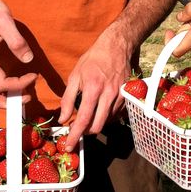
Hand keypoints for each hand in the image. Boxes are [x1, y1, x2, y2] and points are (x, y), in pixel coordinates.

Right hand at [0, 0, 36, 107]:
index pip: (0, 84)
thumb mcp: (5, 20)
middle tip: (27, 97)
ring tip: (21, 94)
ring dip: (2, 101)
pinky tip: (13, 86)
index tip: (34, 76)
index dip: (19, 85)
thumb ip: (16, 41)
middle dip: (7, 103)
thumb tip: (28, 59)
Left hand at [57, 28, 132, 148]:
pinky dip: (106, 116)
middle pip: (98, 126)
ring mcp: (120, 96)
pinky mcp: (127, 96)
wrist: (117, 46)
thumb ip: (68, 98)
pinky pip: (116, 114)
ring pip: (107, 121)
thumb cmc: (93, 59)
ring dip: (96, 123)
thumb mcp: (75, 75)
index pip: (83, 119)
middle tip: (78, 129)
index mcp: (93, 89)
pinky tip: (100, 109)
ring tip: (89, 115)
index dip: (75, 135)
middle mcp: (108, 95)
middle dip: (86, 132)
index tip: (70, 145)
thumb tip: (63, 118)